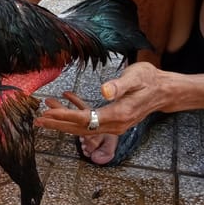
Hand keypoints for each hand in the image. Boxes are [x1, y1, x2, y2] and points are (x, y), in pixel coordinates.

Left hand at [35, 62, 170, 134]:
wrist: (165, 91)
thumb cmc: (150, 80)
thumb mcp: (136, 77)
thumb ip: (119, 85)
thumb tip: (104, 91)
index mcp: (119, 114)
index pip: (86, 119)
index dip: (65, 117)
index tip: (48, 115)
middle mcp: (116, 124)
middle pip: (81, 128)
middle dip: (58, 124)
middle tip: (38, 120)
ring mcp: (115, 125)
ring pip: (84, 126)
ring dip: (64, 120)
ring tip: (45, 112)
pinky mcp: (113, 120)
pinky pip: (91, 120)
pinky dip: (77, 111)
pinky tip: (67, 98)